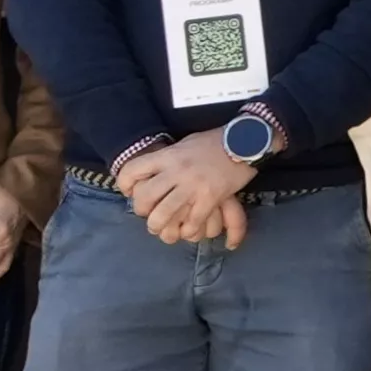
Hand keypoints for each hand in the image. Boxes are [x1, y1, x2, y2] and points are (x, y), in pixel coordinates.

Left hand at [114, 134, 254, 247]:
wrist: (246, 140)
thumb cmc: (215, 141)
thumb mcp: (185, 143)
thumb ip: (169, 158)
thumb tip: (155, 171)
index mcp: (168, 155)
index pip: (133, 170)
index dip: (124, 184)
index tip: (129, 191)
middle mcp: (176, 171)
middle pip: (145, 197)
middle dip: (142, 210)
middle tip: (147, 214)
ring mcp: (193, 186)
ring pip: (164, 214)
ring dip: (159, 225)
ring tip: (162, 229)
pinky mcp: (210, 198)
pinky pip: (192, 221)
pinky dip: (187, 230)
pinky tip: (188, 230)